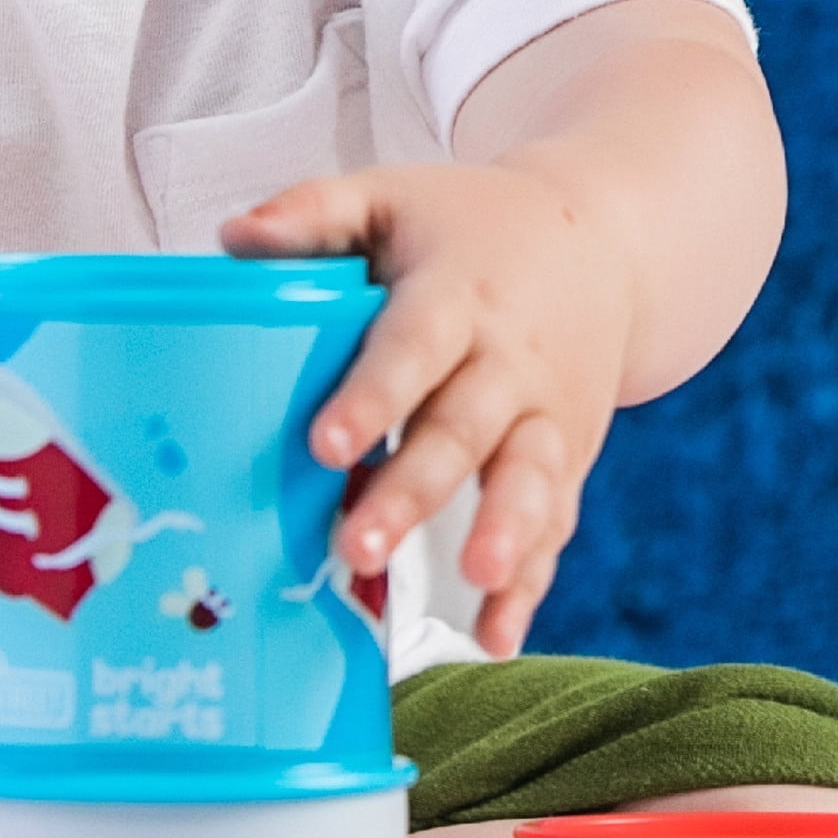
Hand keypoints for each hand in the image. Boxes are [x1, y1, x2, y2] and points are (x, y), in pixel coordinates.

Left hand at [223, 162, 633, 654]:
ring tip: (470, 578)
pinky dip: (529, 587)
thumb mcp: (394, 197)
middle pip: (465, 430)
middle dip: (415, 490)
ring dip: (503, 534)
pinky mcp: (568, 460)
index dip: (373, 395)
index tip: (326, 443)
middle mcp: (510, 360)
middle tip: (359, 547)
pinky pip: (554, 526)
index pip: (415, 347)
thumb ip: (315, 212)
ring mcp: (546, 416)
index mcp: (459, 293)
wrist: (604, 244)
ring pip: (529, 480)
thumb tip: (233, 237)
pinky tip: (495, 641)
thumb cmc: (470, 225)